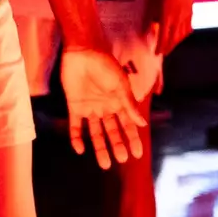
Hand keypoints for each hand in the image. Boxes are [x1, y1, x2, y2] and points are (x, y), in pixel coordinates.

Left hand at [59, 47, 147, 168]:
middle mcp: (105, 107)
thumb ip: (129, 104)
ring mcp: (90, 108)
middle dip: (117, 146)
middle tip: (122, 160)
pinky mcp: (74, 106)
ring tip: (105, 164)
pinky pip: (75, 126)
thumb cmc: (105, 65)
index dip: (133, 138)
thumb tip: (142, 124)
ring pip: (95, 133)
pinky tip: (80, 150)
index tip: (138, 153)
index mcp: (119, 102)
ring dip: (100, 147)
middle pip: (112, 131)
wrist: (82, 52)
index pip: (127, 124)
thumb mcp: (121, 84)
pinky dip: (77, 138)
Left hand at [145, 0, 195, 59]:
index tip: (157, 53)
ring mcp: (185, 15)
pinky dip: (185, 33)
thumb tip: (145, 30)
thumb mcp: (151, 2)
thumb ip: (149, 18)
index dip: (160, 47)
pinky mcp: (190, 10)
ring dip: (176, 42)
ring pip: (182, 34)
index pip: (163, 37)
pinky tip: (182, 34)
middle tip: (164, 52)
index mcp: (166, 17)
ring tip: (172, 45)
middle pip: (174, 38)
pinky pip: (188, 26)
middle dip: (168, 47)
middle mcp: (177, 18)